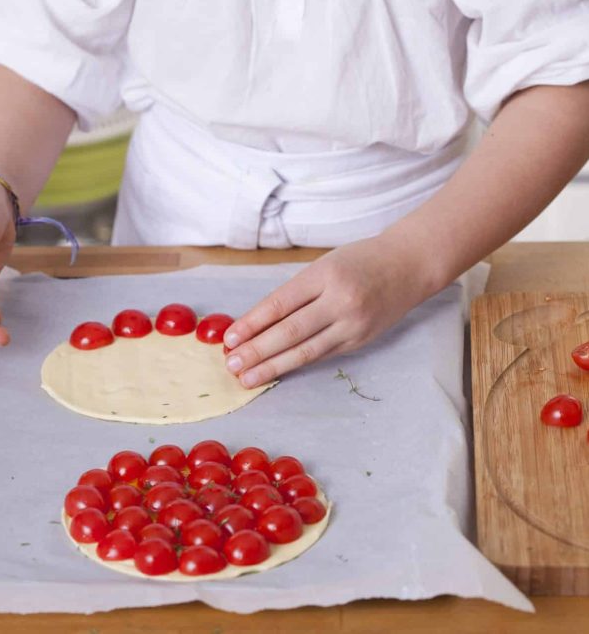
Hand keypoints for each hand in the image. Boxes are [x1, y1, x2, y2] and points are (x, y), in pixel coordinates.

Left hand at [223, 236, 435, 387]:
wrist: (409, 266)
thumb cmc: (360, 260)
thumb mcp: (324, 265)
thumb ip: (295, 293)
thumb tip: (257, 323)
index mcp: (325, 275)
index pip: (280, 304)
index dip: (252, 324)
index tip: (229, 339)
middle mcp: (339, 301)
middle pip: (290, 331)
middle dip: (257, 351)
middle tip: (231, 365)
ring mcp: (352, 324)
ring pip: (306, 351)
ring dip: (273, 366)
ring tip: (247, 378)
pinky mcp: (360, 341)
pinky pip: (322, 355)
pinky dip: (297, 364)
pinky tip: (277, 371)